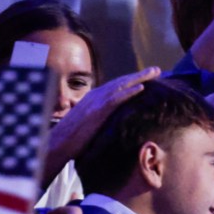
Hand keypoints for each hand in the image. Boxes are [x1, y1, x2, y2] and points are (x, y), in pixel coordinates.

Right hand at [44, 67, 160, 183]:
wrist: (56, 144)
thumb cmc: (70, 140)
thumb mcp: (86, 126)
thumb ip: (96, 121)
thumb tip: (105, 125)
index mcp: (93, 99)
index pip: (115, 87)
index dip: (131, 81)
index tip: (145, 78)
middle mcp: (95, 96)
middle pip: (121, 82)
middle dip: (139, 75)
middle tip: (156, 70)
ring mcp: (96, 102)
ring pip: (121, 86)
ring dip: (139, 78)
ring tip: (154, 72)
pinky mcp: (97, 111)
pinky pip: (116, 98)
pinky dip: (129, 92)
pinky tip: (141, 87)